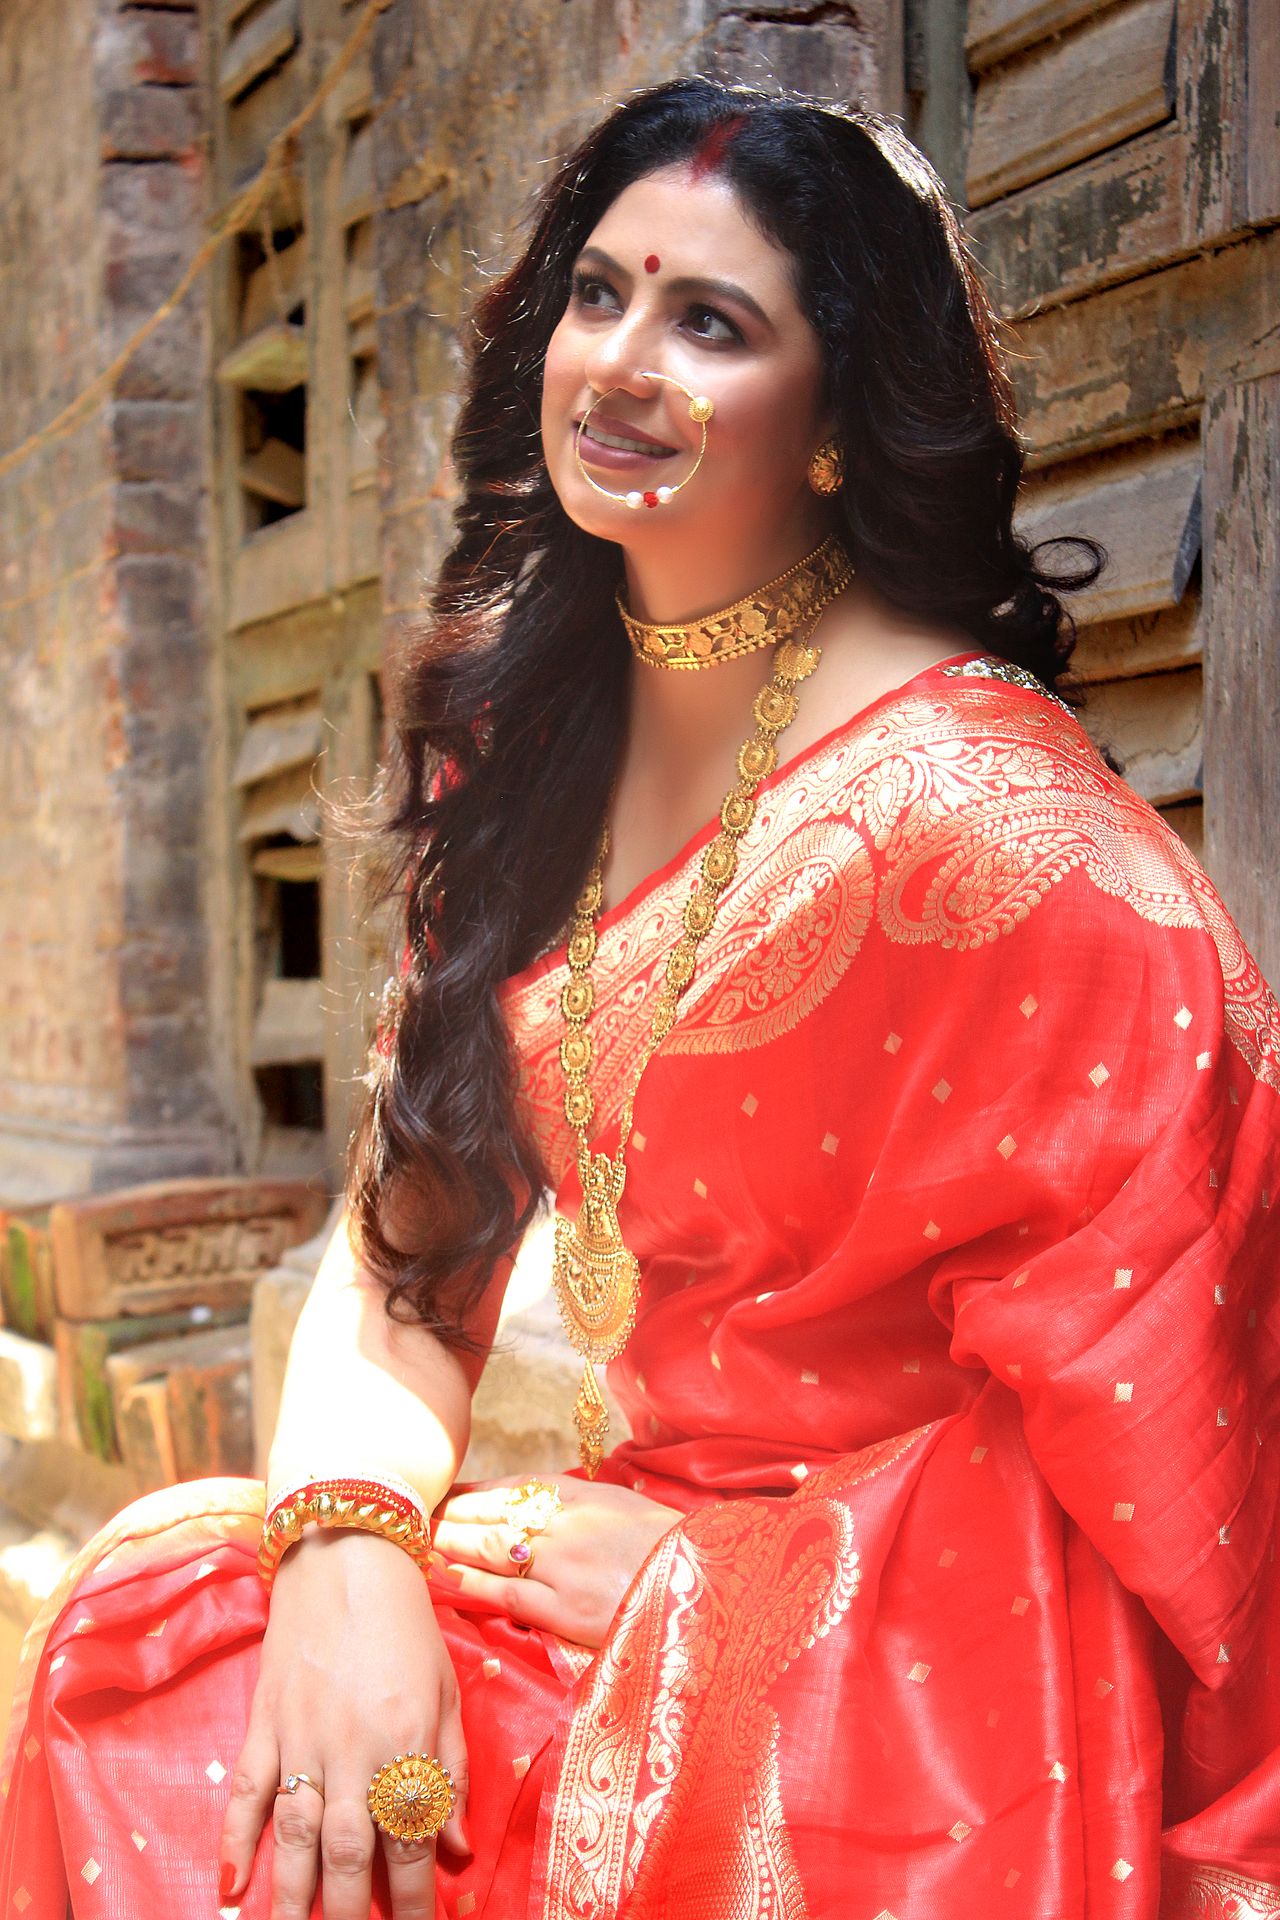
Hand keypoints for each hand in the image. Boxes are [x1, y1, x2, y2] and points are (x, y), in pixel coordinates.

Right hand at [219, 1530, 470, 1918]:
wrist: (348, 1555)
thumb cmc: (406, 1625)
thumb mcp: (446, 1691)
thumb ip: (451, 1770)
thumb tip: (456, 1849)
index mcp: (406, 1740)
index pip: (410, 1839)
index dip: (413, 1899)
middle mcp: (353, 1746)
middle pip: (348, 1852)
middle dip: (349, 1913)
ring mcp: (302, 1735)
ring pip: (294, 1834)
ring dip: (291, 1897)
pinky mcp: (265, 1720)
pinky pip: (247, 1790)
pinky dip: (235, 1839)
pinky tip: (229, 1886)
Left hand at [432, 1475, 680, 1647]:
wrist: (713, 1587)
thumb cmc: (676, 1548)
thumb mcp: (629, 1508)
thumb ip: (586, 1506)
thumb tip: (545, 1507)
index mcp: (587, 1494)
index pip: (517, 1489)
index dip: (477, 1493)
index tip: (449, 1494)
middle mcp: (569, 1523)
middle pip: (496, 1515)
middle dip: (454, 1517)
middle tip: (419, 1518)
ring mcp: (565, 1565)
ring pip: (494, 1548)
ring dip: (454, 1544)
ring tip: (423, 1544)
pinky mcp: (568, 1608)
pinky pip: (509, 1593)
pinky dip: (474, 1583)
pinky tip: (449, 1578)